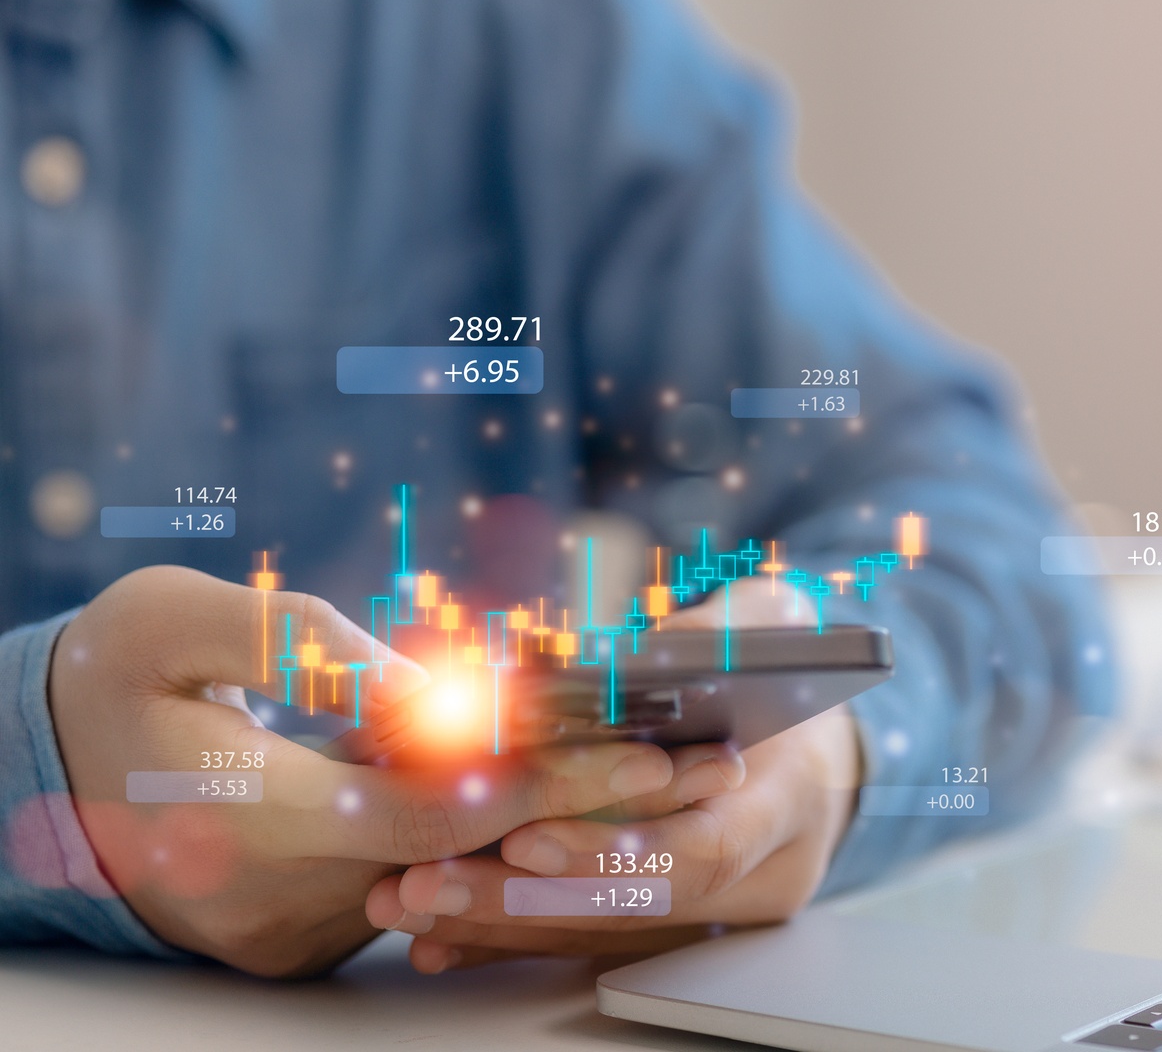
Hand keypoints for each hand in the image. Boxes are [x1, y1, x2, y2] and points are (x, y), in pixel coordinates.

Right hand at [48, 565, 691, 976]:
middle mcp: (289, 895)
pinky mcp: (310, 926)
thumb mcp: (165, 622)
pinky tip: (586, 793)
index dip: (548, 778)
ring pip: (457, 876)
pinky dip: (499, 840)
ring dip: (563, 826)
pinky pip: (423, 883)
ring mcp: (302, 925)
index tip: (644, 743)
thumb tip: (417, 684)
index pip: (436, 812)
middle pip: (475, 856)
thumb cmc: (102, 677)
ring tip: (674, 768)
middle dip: (596, 808)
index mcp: (253, 820)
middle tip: (706, 762)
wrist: (33, 774)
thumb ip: (290, 641)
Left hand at [365, 580, 864, 972]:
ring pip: (599, 936)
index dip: (613, 850)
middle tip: (426, 882)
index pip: (704, 848)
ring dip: (495, 923)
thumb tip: (635, 651)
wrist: (823, 739)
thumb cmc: (785, 670)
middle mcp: (759, 875)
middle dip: (522, 899)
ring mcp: (717, 912)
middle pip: (633, 909)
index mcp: (789, 801)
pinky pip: (585, 944)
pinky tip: (437, 938)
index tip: (526, 836)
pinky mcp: (673, 924)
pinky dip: (509, 938)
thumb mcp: (766, 625)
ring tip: (405, 902)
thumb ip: (708, 636)